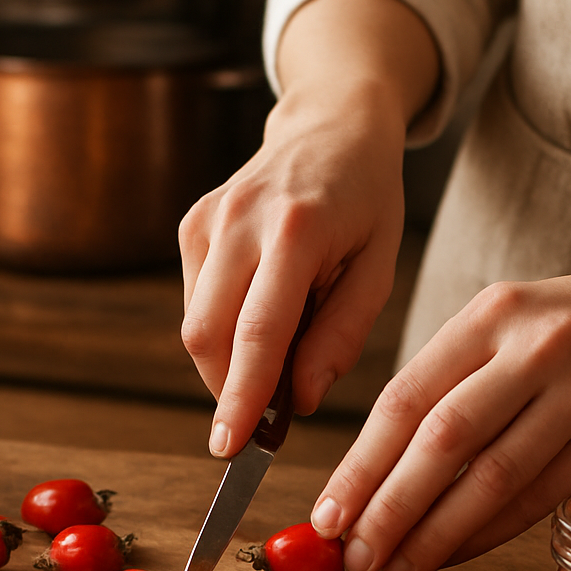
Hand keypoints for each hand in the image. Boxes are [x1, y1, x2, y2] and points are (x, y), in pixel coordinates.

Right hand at [180, 0, 438, 457]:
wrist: (331, 124)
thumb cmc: (365, 199)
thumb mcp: (379, 267)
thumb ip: (340, 337)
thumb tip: (298, 400)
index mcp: (296, 230)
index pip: (258, 332)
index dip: (241, 397)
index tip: (231, 447)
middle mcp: (240, 221)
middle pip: (209, 335)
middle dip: (227, 391)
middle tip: (261, 424)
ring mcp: (208, 220)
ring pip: (195, 324)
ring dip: (228, 363)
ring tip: (279, 352)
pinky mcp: (192, 225)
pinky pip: (195, 302)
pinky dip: (224, 331)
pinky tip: (261, 315)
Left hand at [311, 254, 570, 570]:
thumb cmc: (569, 326)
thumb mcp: (501, 324)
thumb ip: (444, 383)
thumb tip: (371, 470)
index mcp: (486, 317)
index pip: (405, 399)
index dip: (360, 464)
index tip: (326, 515)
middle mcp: (531, 349)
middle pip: (442, 440)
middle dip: (388, 507)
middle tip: (352, 555)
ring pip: (493, 476)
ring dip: (436, 533)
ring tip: (394, 569)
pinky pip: (542, 495)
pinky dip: (490, 531)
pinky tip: (453, 555)